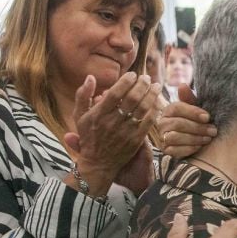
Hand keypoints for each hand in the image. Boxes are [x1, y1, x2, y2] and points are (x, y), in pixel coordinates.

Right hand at [63, 73, 162, 196]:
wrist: (99, 163)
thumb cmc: (89, 136)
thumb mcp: (79, 116)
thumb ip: (83, 95)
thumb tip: (90, 77)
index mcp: (99, 114)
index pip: (116, 94)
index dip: (126, 82)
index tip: (133, 74)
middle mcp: (113, 122)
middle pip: (132, 99)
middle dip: (142, 85)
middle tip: (146, 78)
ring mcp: (126, 132)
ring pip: (142, 109)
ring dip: (152, 95)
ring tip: (156, 86)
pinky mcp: (136, 140)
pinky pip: (148, 122)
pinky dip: (154, 110)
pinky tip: (158, 102)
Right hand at [157, 84, 215, 158]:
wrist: (195, 140)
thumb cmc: (195, 121)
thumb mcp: (195, 109)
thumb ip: (190, 98)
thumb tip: (182, 85)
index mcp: (169, 110)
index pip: (177, 108)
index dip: (193, 112)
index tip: (208, 117)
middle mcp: (162, 123)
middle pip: (178, 124)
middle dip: (198, 127)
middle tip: (213, 130)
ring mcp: (162, 137)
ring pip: (175, 137)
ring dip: (195, 138)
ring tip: (208, 138)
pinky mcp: (165, 150)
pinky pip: (175, 150)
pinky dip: (189, 148)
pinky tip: (200, 146)